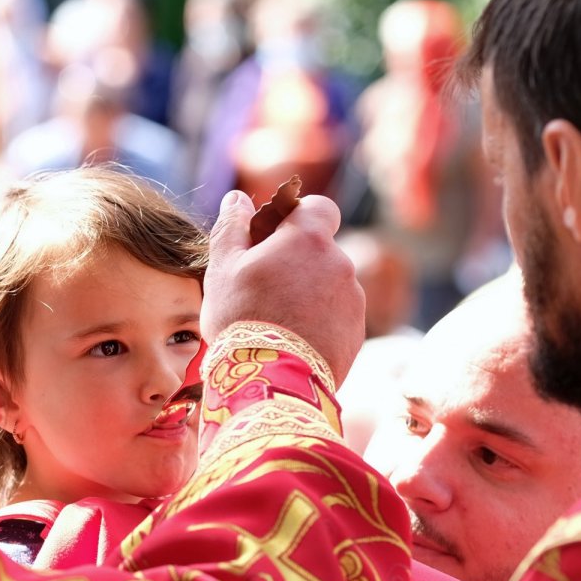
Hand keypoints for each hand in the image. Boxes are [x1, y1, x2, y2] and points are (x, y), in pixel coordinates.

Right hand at [202, 190, 365, 384]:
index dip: (299, 216)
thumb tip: (237, 199)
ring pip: (329, 285)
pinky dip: (320, 323)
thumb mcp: (223, 268)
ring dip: (309, 294)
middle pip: (321, 251)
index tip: (276, 237)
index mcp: (309, 238)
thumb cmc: (242, 317)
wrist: (270, 381)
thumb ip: (232, 227)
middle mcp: (340, 263)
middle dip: (298, 263)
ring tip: (277, 323)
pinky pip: (337, 317)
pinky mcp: (356, 333)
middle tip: (265, 290)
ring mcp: (353, 300)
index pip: (319, 206)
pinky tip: (293, 342)